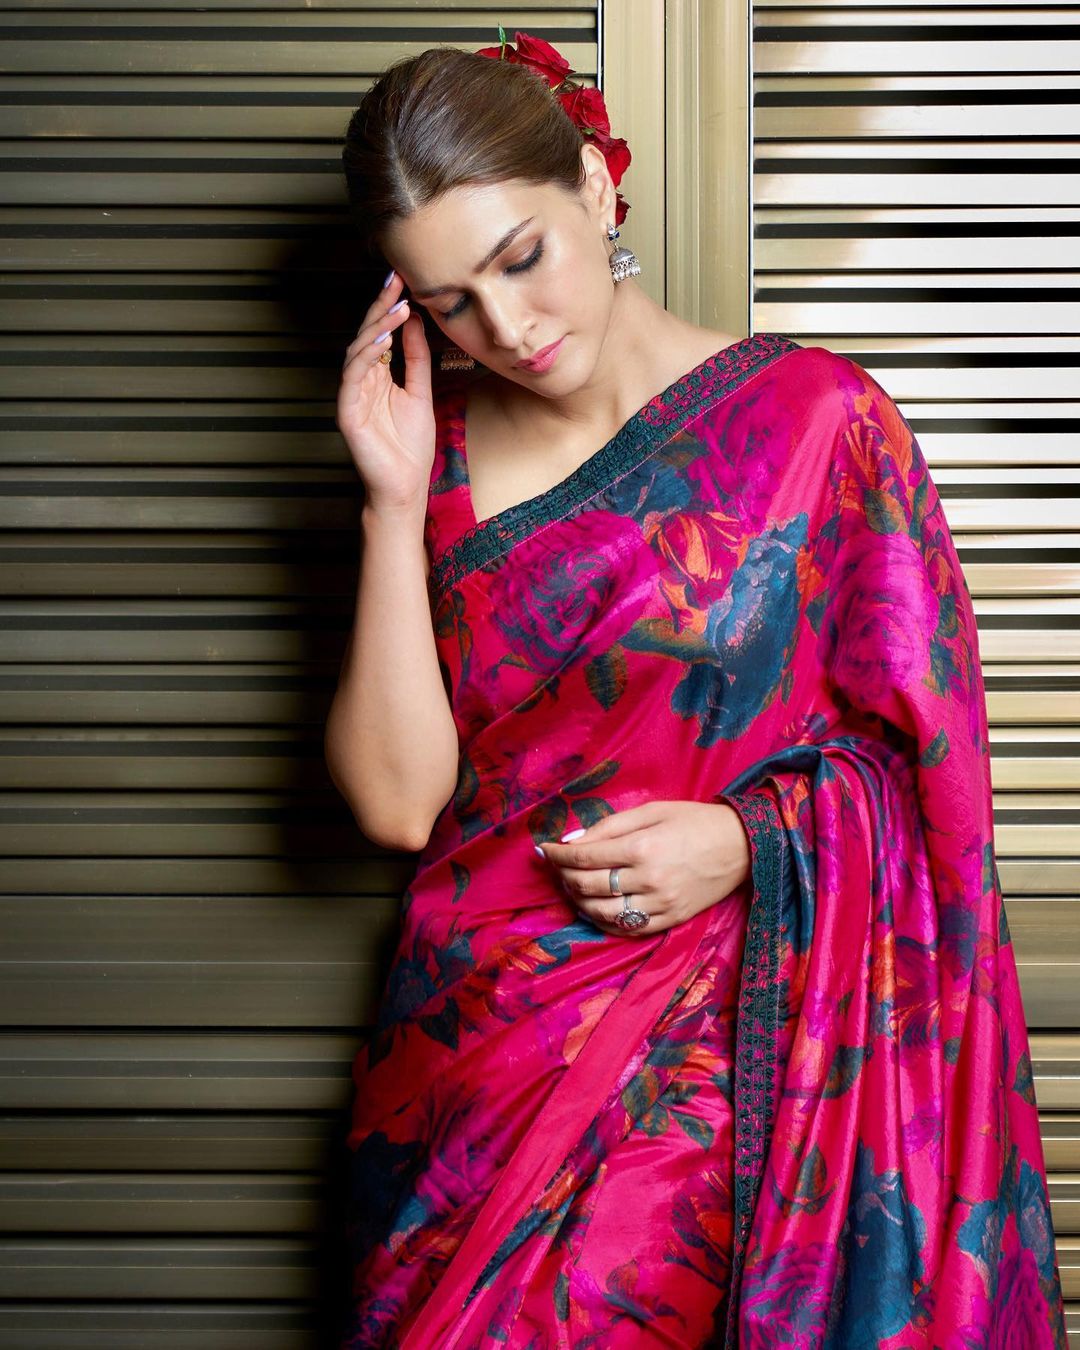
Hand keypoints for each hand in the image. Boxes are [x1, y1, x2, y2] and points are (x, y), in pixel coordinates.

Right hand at [337, 268, 435, 510]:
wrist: (404, 487)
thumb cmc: (411, 447)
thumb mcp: (421, 393)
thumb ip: (416, 359)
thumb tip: (415, 320)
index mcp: (378, 376)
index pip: (381, 334)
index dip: (389, 307)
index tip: (404, 281)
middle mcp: (362, 382)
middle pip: (367, 335)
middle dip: (381, 306)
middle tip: (397, 280)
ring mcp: (352, 395)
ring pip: (358, 351)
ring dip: (377, 327)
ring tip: (398, 306)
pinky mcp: (347, 411)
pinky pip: (353, 376)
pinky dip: (366, 355)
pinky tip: (382, 339)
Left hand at [535, 800, 751, 936]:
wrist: (742, 846)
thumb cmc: (694, 821)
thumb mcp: (651, 811)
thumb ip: (608, 827)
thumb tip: (571, 842)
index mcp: (642, 847)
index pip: (583, 857)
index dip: (557, 855)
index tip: (545, 850)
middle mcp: (649, 880)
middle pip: (587, 886)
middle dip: (564, 876)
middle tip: (560, 867)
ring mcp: (660, 905)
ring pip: (602, 913)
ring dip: (578, 901)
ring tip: (574, 887)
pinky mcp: (670, 921)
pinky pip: (627, 929)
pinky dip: (604, 921)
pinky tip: (596, 908)